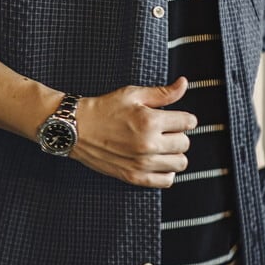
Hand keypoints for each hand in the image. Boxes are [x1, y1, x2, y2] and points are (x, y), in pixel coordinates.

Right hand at [69, 77, 196, 187]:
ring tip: (161, 146)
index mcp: (149, 121)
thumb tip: (183, 84)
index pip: (188, 122)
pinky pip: (166, 180)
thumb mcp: (133, 94)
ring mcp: (141, 163)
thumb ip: (162, 92)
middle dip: (178, 134)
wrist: (77, 129)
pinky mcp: (134, 177)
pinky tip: (157, 160)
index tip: (178, 118)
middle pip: (185, 143)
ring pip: (180, 163)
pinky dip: (166, 171)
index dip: (185, 118)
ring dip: (174, 153)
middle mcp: (148, 145)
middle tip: (165, 130)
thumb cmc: (103, 110)